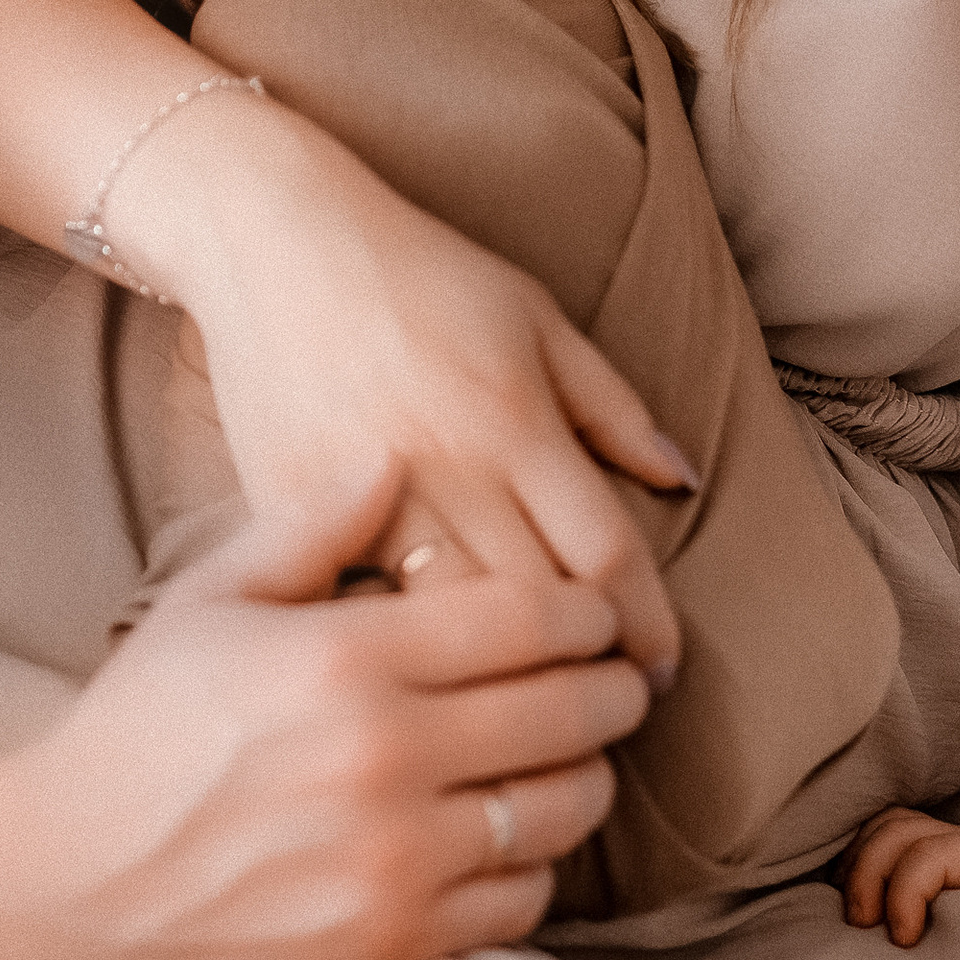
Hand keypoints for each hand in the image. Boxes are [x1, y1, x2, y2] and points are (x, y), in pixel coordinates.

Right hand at [0, 469, 651, 959]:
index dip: (586, 610)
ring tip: (579, 749)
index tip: (597, 609)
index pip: (528, 618)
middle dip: (611, 685)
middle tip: (617, 673)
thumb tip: (394, 456)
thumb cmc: (145, 721)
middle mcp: (386, 757)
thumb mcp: (214, 594)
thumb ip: (317, 521)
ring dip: (589, 773)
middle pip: (569, 710)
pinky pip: (522, 897)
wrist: (69, 876)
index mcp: (348, 657)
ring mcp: (394, 857)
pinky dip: (541, 861)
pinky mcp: (392, 938)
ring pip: (563, 808)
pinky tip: (518, 826)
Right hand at [162, 93, 690, 684]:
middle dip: (584, 674)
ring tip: (530, 718)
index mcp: (516, 419)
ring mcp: (365, 497)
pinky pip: (358, 606)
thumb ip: (612, 405)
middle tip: (611, 713)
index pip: (605, 554)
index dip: (645, 627)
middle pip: (537, 610)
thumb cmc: (420, 272)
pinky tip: (423, 685)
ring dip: (498, 683)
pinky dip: (398, 649)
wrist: (275, 241)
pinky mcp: (294, 515)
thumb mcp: (536, 315)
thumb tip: (683, 479)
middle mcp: (449, 467)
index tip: (662, 670)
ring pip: (448, 626)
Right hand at [839, 806, 959, 959]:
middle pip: (900, 827)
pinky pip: (889, 837)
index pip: (932, 853)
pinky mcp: (942, 858)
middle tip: (863, 927)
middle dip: (870, 873)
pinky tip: (862, 896)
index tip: (903, 943)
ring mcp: (953, 843)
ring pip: (888, 824)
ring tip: (858, 915)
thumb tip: (935, 944)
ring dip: (862, 862)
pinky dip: (865, 858)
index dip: (904, 892)